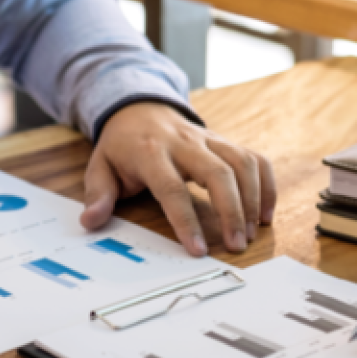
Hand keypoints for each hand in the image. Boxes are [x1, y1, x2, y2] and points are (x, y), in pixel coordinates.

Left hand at [82, 103, 276, 255]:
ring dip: (253, 200)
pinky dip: (266, 184)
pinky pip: (254, 158)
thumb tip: (90, 222)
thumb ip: (97, 195)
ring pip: (242, 163)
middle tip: (237, 245)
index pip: (172, 188)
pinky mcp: (223, 141)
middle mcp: (184, 143)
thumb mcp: (99, 167)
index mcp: (150, 152)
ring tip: (250, 233)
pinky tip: (264, 213)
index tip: (199, 250)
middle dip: (232, 211)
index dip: (186, 221)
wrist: (138, 107)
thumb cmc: (121, 146)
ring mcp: (208, 139)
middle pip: (218, 172)